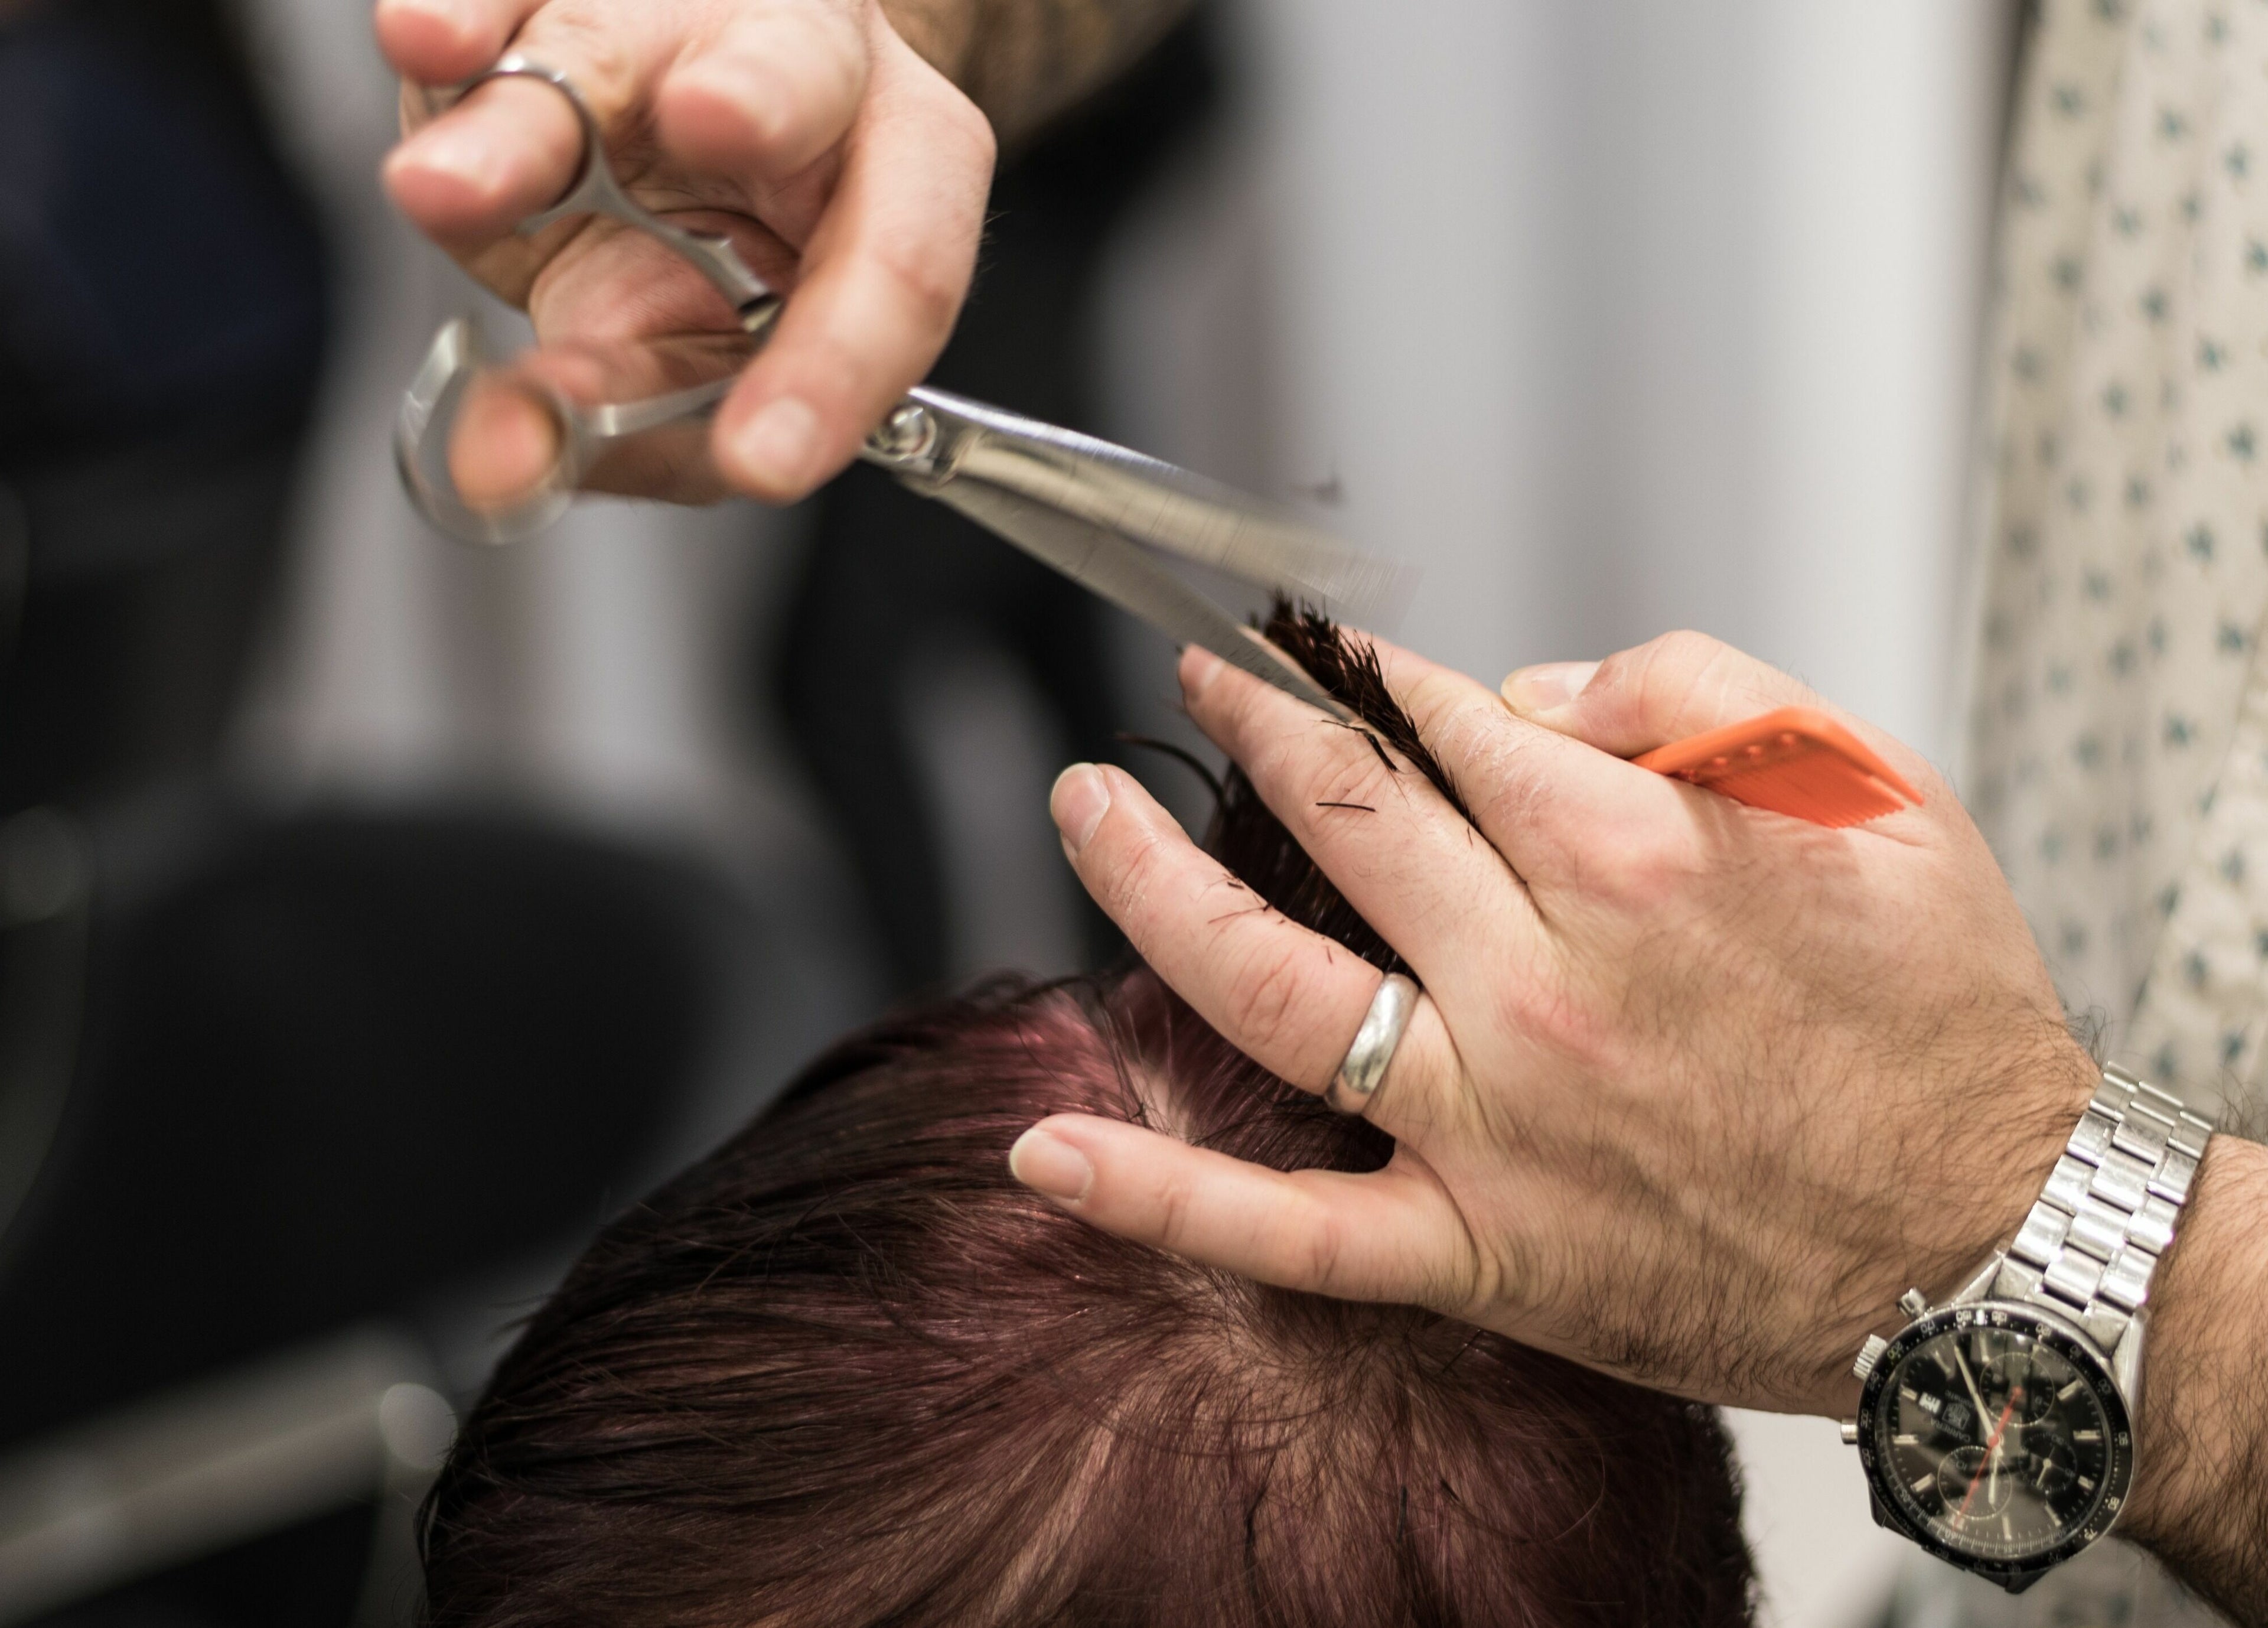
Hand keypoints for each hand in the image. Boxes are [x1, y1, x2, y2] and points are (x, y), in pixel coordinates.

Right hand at [376, 0, 994, 503]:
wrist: (705, 96)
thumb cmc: (744, 254)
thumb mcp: (730, 354)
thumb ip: (650, 415)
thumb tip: (515, 462)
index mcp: (904, 165)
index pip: (901, 266)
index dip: (835, 368)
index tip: (761, 461)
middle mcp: (807, 63)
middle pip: (795, 75)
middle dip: (755, 97)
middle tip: (715, 116)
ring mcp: (667, 10)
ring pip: (607, 39)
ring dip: (528, 113)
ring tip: (449, 181)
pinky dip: (452, 20)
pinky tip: (421, 41)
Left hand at [1012, 628, 2099, 1414]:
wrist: (1996, 1243)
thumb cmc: (1943, 1017)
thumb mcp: (1876, 790)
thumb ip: (1702, 694)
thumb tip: (1532, 690)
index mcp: (1635, 854)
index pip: (1450, 727)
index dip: (1373, 675)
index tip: (1323, 654)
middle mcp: (1545, 981)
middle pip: (1342, 818)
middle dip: (1255, 727)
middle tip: (1197, 678)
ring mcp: (1499, 1123)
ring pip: (1276, 984)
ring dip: (1153, 886)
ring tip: (1080, 804)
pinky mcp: (1483, 1250)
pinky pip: (1290, 1230)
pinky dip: (1162, 1194)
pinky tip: (1048, 1148)